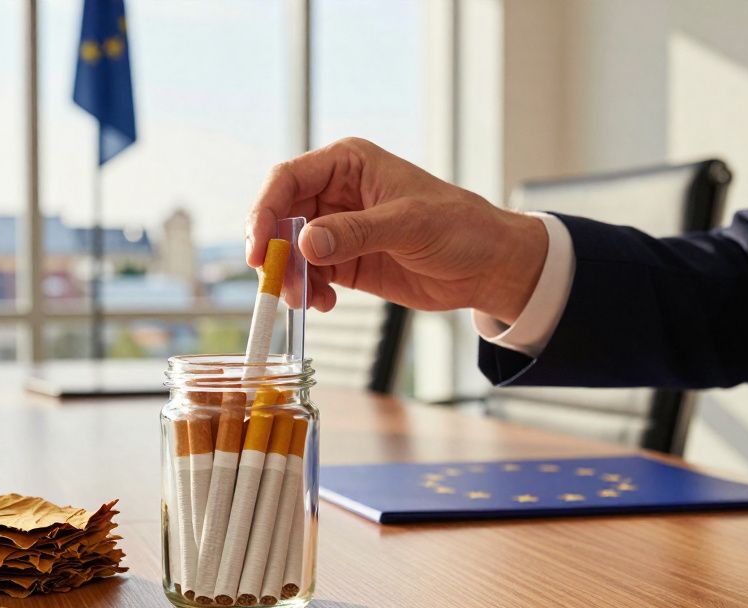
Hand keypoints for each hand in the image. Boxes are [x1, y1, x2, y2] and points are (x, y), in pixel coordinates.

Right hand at [245, 137, 547, 323]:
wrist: (489, 267)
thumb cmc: (460, 227)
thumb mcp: (409, 224)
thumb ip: (355, 233)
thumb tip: (304, 243)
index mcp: (348, 164)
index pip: (288, 179)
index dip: (265, 211)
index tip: (259, 250)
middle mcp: (336, 193)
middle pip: (281, 217)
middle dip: (275, 253)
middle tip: (279, 285)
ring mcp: (337, 229)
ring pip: (290, 251)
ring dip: (291, 278)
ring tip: (309, 301)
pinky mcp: (344, 261)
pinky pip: (309, 274)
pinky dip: (309, 291)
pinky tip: (326, 304)